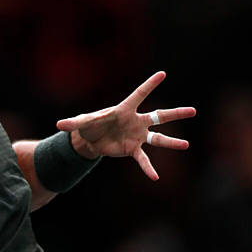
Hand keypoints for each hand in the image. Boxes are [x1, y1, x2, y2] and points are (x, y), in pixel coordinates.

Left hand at [56, 71, 195, 180]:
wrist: (91, 141)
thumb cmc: (89, 125)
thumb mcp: (81, 123)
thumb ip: (72, 122)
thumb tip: (59, 124)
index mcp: (124, 109)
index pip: (139, 94)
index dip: (149, 84)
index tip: (163, 73)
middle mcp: (136, 121)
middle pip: (159, 116)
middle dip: (175, 114)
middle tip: (193, 110)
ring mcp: (137, 136)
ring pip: (158, 137)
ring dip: (171, 142)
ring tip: (186, 145)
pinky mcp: (132, 149)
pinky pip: (143, 159)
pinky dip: (147, 168)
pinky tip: (155, 177)